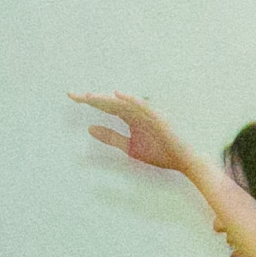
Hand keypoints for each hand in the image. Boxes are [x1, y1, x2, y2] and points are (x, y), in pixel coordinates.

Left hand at [73, 91, 196, 177]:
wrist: (183, 162)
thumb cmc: (160, 153)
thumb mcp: (129, 147)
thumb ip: (111, 137)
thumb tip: (89, 128)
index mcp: (130, 118)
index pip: (106, 107)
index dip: (89, 102)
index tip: (71, 97)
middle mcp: (137, 113)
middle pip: (111, 102)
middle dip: (93, 98)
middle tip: (72, 94)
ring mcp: (148, 115)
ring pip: (124, 103)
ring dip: (107, 99)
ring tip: (90, 96)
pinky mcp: (159, 119)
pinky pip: (143, 107)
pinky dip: (131, 100)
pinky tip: (118, 95)